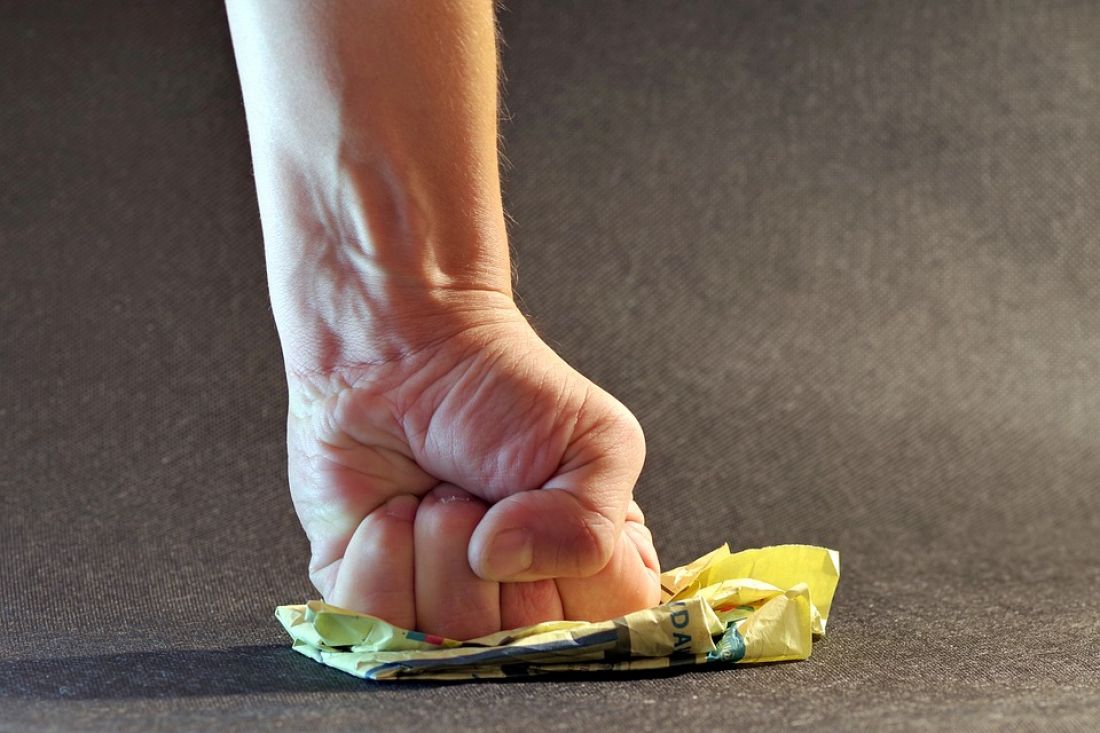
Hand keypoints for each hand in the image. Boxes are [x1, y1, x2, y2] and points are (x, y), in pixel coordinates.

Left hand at [286, 299, 659, 639]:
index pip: (596, 638)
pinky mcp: (369, 605)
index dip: (566, 573)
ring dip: (436, 541)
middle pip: (513, 644)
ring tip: (439, 492)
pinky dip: (378, 556)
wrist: (404, 349)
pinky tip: (391, 513)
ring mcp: (440, 614)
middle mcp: (520, 609)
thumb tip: (503, 561)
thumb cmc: (504, 388)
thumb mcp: (598, 443)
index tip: (541, 505)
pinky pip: (372, 628)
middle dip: (492, 548)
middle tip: (484, 490)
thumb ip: (593, 529)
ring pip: (443, 640)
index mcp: (591, 576)